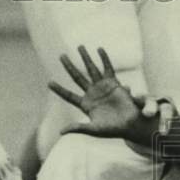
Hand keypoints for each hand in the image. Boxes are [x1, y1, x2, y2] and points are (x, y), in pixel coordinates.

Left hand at [49, 46, 173, 144]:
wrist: (130, 124)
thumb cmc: (112, 130)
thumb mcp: (94, 130)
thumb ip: (78, 128)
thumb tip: (61, 132)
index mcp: (85, 105)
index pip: (69, 95)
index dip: (60, 89)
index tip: (49, 83)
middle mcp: (92, 93)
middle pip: (77, 77)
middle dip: (69, 66)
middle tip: (61, 55)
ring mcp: (102, 87)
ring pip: (91, 69)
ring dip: (85, 58)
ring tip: (80, 46)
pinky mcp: (113, 83)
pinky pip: (108, 68)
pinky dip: (104, 59)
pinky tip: (99, 49)